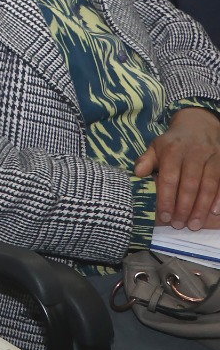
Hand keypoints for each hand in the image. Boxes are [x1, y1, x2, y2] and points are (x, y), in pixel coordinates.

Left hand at [135, 108, 219, 229]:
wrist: (198, 125)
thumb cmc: (173, 142)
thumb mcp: (155, 147)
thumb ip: (146, 160)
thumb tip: (137, 173)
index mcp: (172, 151)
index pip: (169, 179)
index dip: (166, 199)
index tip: (164, 217)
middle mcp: (193, 153)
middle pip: (190, 184)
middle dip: (184, 207)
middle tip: (180, 225)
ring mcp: (211, 157)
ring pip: (208, 185)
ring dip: (201, 207)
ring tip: (194, 224)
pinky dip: (219, 198)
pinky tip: (214, 213)